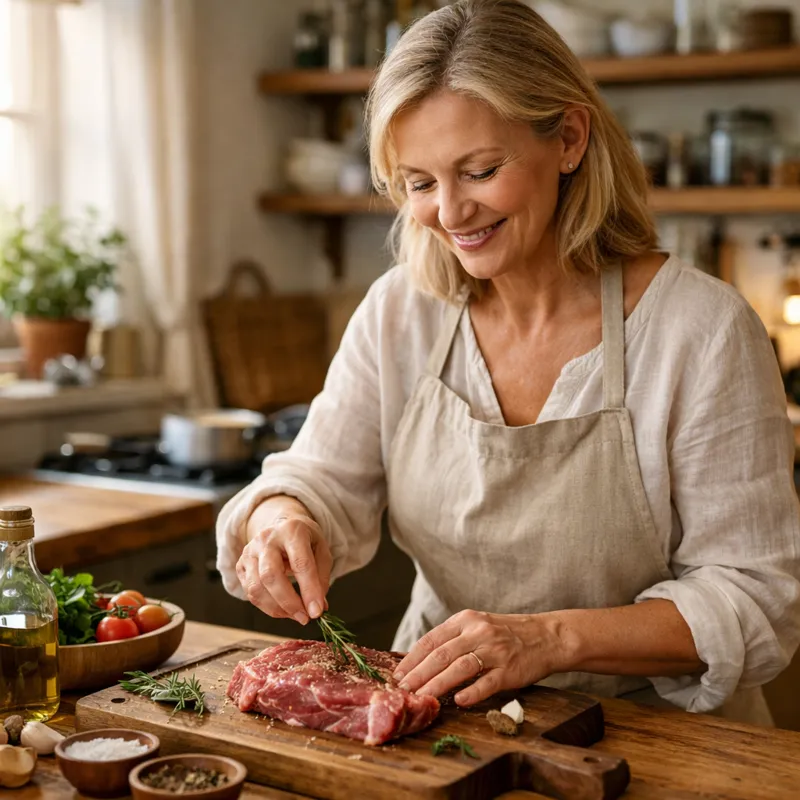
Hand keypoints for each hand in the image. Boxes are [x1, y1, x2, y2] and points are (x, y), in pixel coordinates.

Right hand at [236, 512, 331, 625]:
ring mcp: (250, 551)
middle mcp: (267, 539)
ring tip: (295, 614)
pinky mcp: (240, 565)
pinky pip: (250, 592)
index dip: (309, 590)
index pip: (300, 563)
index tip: (317, 612)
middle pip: (271, 575)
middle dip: (288, 602)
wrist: (282, 527)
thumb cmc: (304, 540)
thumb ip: (322, 578)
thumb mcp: (321, 551)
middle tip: (304, 618)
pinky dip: (267, 607)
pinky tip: (282, 608)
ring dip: (277, 608)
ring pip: (256, 587)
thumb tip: (317, 607)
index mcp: (292, 531)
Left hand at [393, 610, 567, 706]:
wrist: (545, 636)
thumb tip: (420, 661)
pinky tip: (458, 701)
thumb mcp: (477, 626)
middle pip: (441, 654)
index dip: (412, 658)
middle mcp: (478, 632)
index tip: (397, 674)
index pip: (432, 639)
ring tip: (422, 697)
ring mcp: (494, 651)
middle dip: (418, 674)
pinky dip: (471, 692)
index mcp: (466, 620)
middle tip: (403, 690)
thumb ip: (452, 639)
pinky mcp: (509, 670)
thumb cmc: (505, 634)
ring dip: (437, 684)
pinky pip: (486, 683)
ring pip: (459, 668)